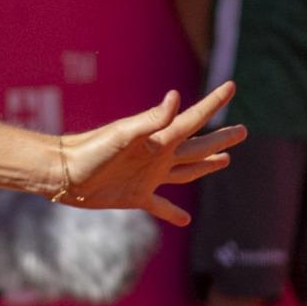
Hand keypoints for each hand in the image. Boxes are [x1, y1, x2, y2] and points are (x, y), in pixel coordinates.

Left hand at [46, 82, 246, 227]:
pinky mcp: (136, 197)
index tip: (232, 85)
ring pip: (186, 171)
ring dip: (206, 166)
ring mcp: (149, 176)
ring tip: (226, 160)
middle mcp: (158, 155)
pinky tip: (184, 220)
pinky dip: (172, 213)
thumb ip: (150, 120)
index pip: (193, 119)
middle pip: (198, 147)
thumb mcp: (121, 135)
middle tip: (243, 130)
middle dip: (220, 139)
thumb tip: (175, 98)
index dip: (213, 103)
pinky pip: (160, 206)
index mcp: (159, 138)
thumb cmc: (89, 150)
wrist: (63, 174)